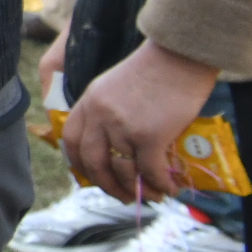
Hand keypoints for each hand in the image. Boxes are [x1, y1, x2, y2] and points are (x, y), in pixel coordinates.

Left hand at [63, 39, 222, 204]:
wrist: (180, 55)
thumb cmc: (156, 68)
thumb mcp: (115, 86)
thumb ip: (109, 111)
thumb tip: (119, 145)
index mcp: (89, 102)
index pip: (71, 139)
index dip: (79, 163)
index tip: (90, 176)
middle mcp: (100, 116)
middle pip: (92, 161)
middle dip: (105, 184)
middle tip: (121, 196)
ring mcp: (122, 127)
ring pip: (122, 170)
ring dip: (136, 189)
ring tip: (150, 196)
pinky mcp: (149, 136)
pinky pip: (149, 171)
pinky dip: (158, 184)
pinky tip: (169, 188)